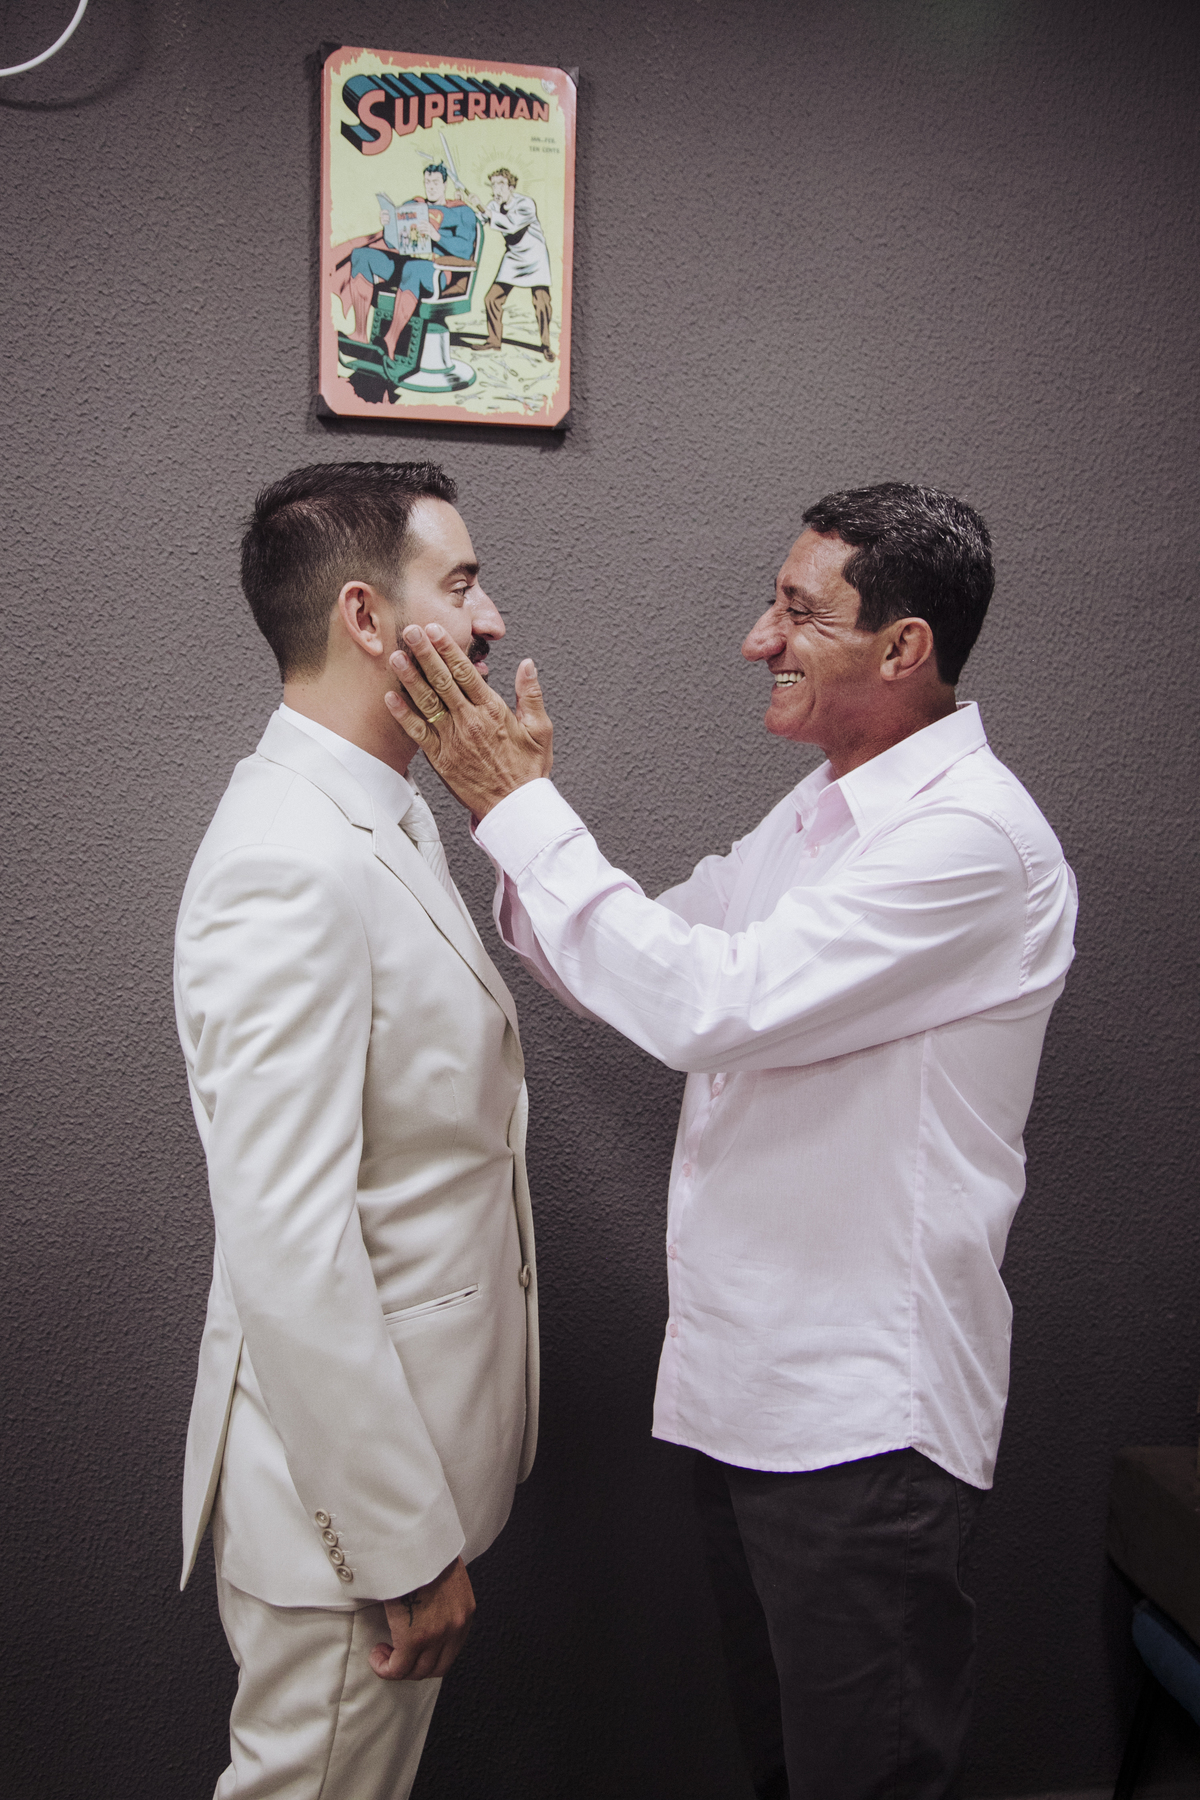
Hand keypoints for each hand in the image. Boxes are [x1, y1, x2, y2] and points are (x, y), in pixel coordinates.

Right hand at [371, 1555, 475, 1680]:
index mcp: (465, 1610)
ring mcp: (436, 1635)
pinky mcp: (413, 1639)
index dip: (430, 1656)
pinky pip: (397, 1668)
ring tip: (383, 1652)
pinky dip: (384, 1667)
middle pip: (436, 1667)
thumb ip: (441, 1594)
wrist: (414, 1540)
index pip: (452, 1650)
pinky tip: (377, 1653)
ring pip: (416, 1671)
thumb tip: (425, 1601)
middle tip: (396, 1655)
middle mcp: (456, 1626)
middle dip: (414, 1667)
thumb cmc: (424, 1550)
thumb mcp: (443, 1573)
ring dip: (397, 1667)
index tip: (414, 1651)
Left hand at [385, 624, 553, 816]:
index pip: (466, 672)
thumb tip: (527, 664)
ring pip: (427, 702)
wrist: (515, 808)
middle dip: (425, 653)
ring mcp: (452, 740)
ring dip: (409, 678)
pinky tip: (390, 698)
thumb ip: (532, 694)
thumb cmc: (528, 770)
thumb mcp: (541, 729)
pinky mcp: (440, 759)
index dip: (448, 649)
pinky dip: (403, 715)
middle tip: (410, 630)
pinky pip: (418, 733)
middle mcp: (470, 721)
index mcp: (493, 710)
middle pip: (442, 680)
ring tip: (396, 656)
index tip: (435, 630)